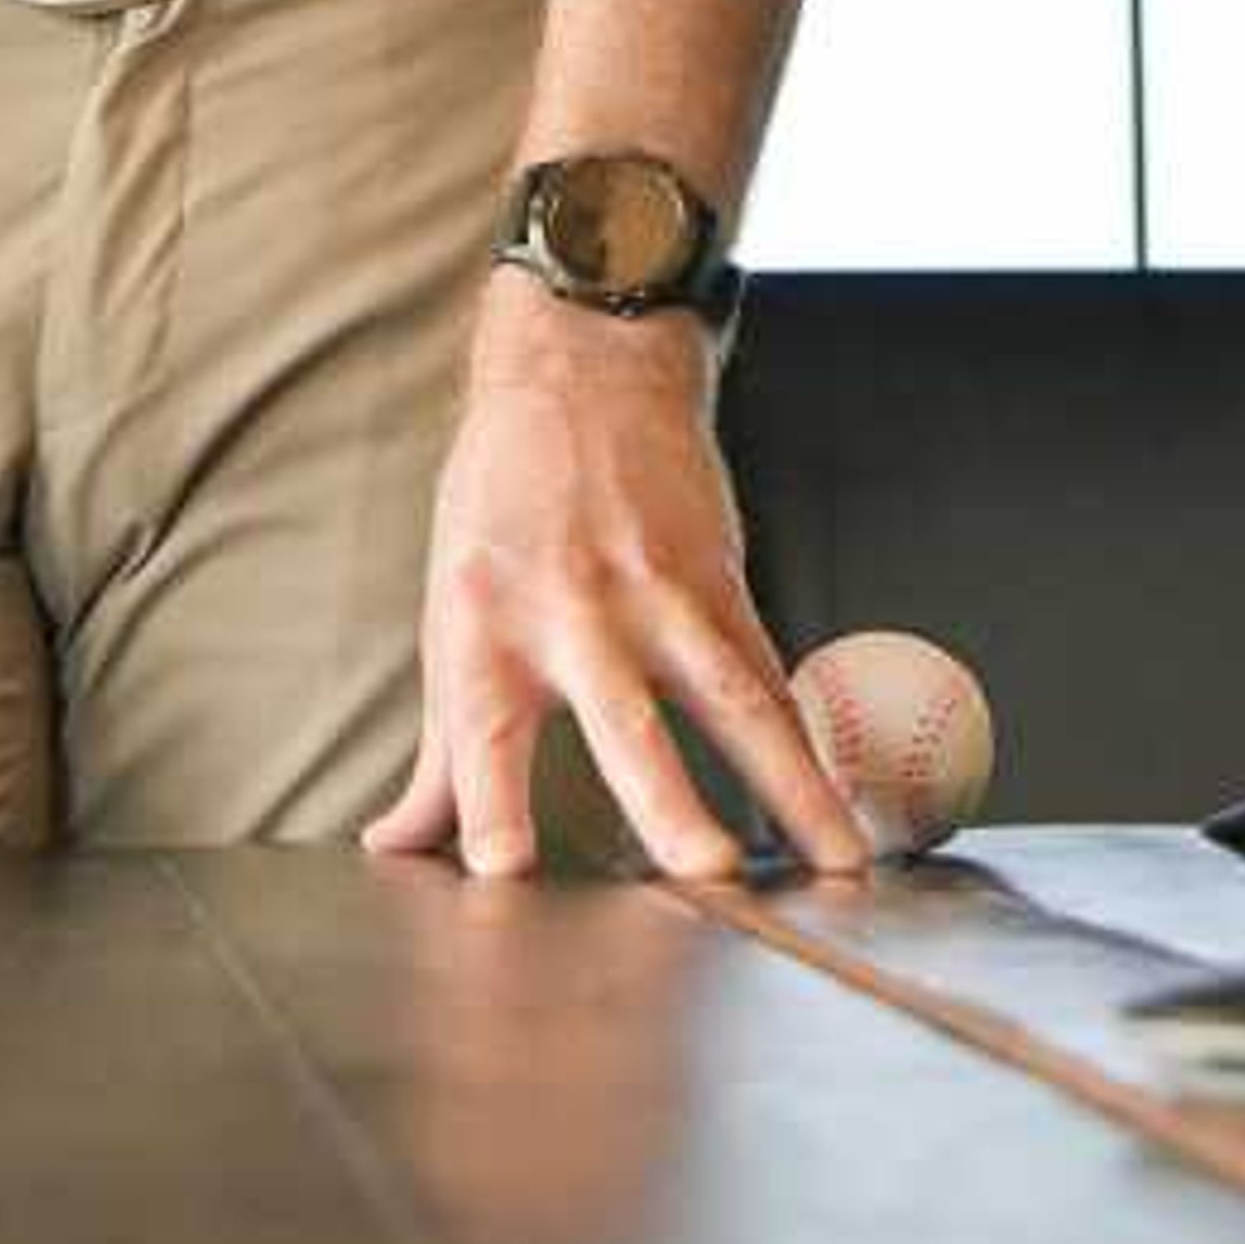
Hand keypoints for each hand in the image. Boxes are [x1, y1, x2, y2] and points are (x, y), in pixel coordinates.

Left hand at [363, 282, 871, 884]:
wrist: (583, 370)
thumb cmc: (501, 505)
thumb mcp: (451, 615)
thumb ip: (440, 751)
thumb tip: (397, 846)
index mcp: (485, 628)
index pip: (482, 731)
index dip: (487, 803)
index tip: (500, 873)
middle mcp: (575, 615)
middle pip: (626, 721)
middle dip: (668, 799)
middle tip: (706, 871)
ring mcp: (660, 597)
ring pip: (735, 701)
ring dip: (790, 784)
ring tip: (835, 860)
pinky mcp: (721, 583)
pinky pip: (773, 675)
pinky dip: (811, 743)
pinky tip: (846, 801)